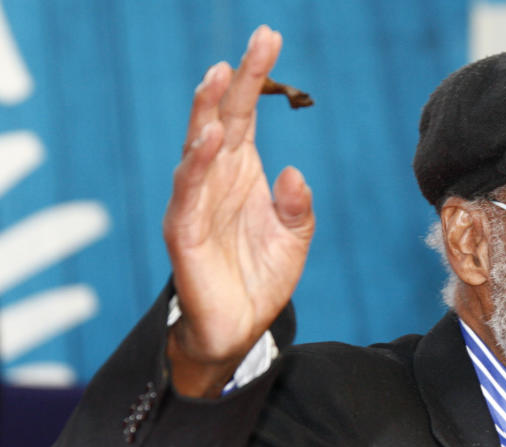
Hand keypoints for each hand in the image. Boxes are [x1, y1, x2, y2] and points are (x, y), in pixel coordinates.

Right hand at [163, 26, 314, 396]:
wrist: (241, 327)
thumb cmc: (262, 276)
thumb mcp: (295, 238)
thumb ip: (298, 206)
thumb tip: (293, 173)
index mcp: (242, 172)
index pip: (245, 113)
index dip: (256, 77)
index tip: (271, 38)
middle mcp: (217, 178)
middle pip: (222, 117)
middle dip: (237, 78)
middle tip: (259, 41)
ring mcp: (197, 202)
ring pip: (198, 147)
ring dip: (208, 111)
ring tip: (221, 75)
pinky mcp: (185, 231)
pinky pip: (188, 192)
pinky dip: (196, 164)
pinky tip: (209, 138)